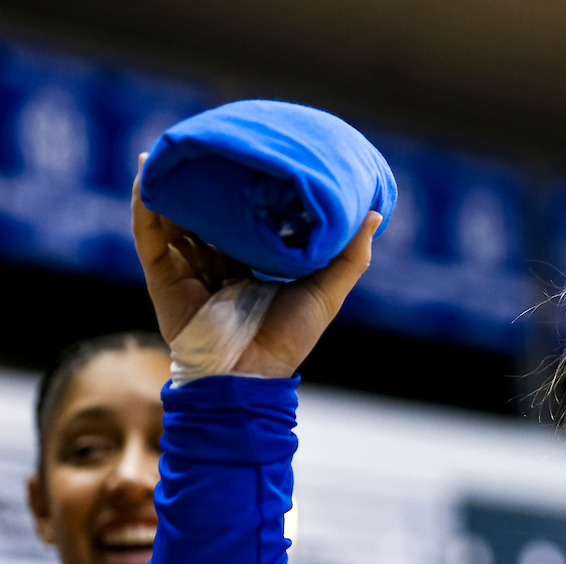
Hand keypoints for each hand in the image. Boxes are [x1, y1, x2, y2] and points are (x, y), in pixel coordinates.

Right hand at [131, 153, 381, 377]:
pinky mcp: (162, 277)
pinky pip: (149, 234)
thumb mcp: (327, 290)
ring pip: (173, 217)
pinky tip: (149, 175)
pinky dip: (146, 205)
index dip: (247, 190)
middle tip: (211, 142)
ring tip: (173, 147)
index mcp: (251, 265)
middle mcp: (216, 263)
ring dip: (170, 184)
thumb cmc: (289, 337)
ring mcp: (187, 269)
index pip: (244, 219)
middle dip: (205, 180)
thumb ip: (350, 255)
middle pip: (206, 213)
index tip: (254, 155)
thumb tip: (375, 213)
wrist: (249, 374)